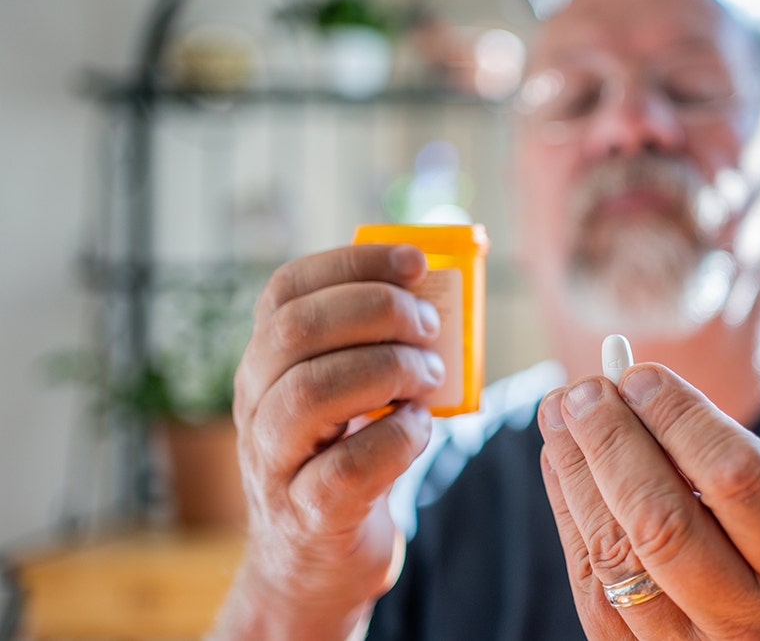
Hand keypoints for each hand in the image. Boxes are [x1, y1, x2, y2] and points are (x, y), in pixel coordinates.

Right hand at [213, 245, 442, 639]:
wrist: (317, 563)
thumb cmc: (348, 459)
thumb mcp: (354, 394)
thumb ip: (379, 345)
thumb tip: (440, 290)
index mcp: (266, 362)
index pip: (286, 290)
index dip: (352, 263)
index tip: (416, 260)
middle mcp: (255, 405)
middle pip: (295, 333)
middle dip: (376, 313)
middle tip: (431, 325)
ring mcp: (272, 463)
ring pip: (311, 394)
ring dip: (389, 371)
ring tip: (431, 376)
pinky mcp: (307, 515)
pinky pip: (348, 466)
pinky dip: (398, 437)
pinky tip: (420, 428)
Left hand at [538, 364, 759, 639]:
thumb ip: (715, 451)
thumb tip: (627, 385)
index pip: (736, 479)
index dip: (680, 421)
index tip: (638, 376)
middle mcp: (753, 621)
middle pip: (664, 526)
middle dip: (615, 447)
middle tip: (585, 392)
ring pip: (616, 556)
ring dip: (579, 473)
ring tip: (561, 414)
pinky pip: (592, 582)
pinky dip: (571, 510)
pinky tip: (562, 461)